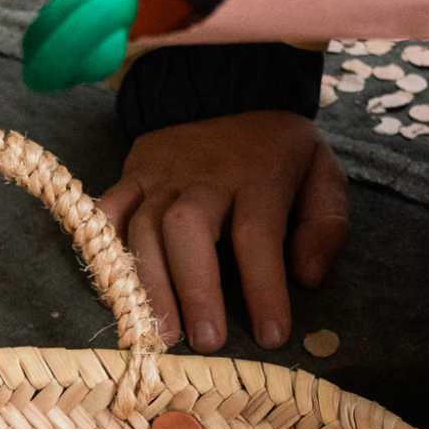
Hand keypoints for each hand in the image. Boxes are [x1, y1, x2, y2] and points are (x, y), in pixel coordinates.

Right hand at [98, 113, 347, 351]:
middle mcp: (204, 176)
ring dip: (150, 284)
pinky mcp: (132, 175)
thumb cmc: (276, 147)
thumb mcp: (322, 171)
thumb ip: (326, 223)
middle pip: (188, 228)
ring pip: (143, 226)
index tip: (271, 336)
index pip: (258, 235)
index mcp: (258, 175)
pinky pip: (107, 210)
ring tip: (162, 333)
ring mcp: (161, 175)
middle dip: (194, 288)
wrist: (225, 86)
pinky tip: (114, 289)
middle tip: (206, 342)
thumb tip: (307, 277)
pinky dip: (103, 248)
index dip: (263, 288)